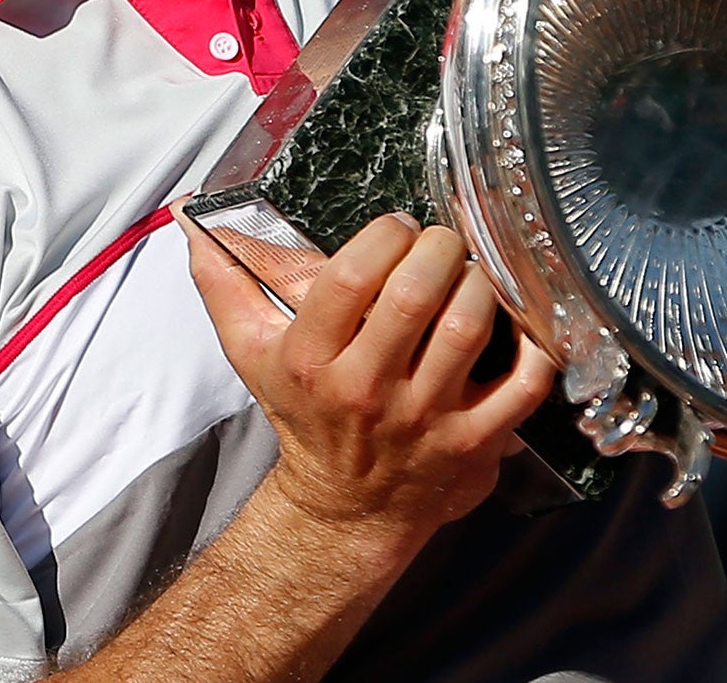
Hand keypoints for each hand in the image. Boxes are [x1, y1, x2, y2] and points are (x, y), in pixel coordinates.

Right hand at [183, 211, 555, 546]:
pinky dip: (536, 346)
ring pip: (468, 329)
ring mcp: (425, 420)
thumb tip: (189, 219)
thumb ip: (225, 282)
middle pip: (417, 295)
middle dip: (438, 248)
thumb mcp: (253, 351)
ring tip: (472, 273)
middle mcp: (368, 391)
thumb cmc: (304, 414)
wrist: (345, 508)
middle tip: (442, 242)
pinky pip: (524, 386)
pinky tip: (525, 318)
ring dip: (480, 284)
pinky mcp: (474, 442)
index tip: (396, 227)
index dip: (385, 236)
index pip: (351, 277)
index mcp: (314, 359)